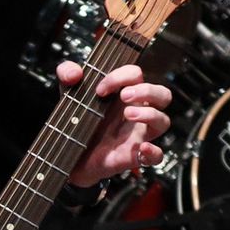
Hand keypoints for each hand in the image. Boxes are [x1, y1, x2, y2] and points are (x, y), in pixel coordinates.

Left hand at [60, 61, 171, 190]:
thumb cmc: (77, 122)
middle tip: (124, 95)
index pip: (136, 75)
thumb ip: (67, 73)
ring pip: (163, 121)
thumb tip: (74, 73)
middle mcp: (135, 112)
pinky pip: (157, 156)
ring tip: (128, 114)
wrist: (68, 154)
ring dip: (149, 114)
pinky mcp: (134, 156)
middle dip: (146, 90)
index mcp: (123, 94)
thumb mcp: (68, 93)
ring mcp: (137, 134)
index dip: (120, 76)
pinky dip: (154, 152)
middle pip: (162, 94)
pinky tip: (141, 148)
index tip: (100, 89)